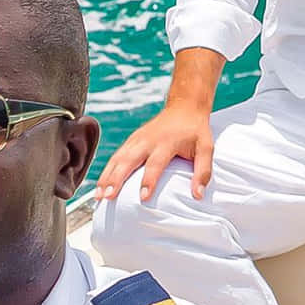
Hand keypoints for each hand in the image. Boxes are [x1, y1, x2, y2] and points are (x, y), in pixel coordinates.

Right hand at [95, 104, 215, 202]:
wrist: (184, 106)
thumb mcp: (206, 148)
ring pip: (118, 158)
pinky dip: (106, 170)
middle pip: (129, 160)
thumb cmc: (196, 131)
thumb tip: (198, 195)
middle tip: (107, 197)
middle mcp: (148, 140)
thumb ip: (203, 171)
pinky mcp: (132, 140)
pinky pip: (116, 156)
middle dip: (116, 179)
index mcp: (166, 142)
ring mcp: (137, 139)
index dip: (149, 180)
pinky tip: (100, 185)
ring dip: (106, 176)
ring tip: (98, 196)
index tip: (143, 198)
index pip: (156, 164)